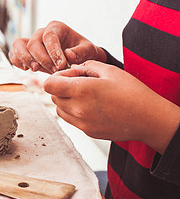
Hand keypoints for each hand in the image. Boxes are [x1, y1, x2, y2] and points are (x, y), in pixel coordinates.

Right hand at [9, 21, 106, 73]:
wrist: (77, 58)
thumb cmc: (82, 52)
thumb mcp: (89, 50)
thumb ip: (81, 52)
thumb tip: (68, 55)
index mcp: (56, 28)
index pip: (49, 36)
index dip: (53, 51)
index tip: (61, 65)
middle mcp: (41, 32)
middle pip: (33, 42)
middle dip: (42, 59)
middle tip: (54, 71)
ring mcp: (31, 41)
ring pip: (18, 45)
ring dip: (25, 59)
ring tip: (35, 69)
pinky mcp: (25, 52)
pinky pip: (14, 53)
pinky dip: (17, 61)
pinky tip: (26, 69)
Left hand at [44, 61, 179, 153]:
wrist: (149, 119)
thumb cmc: (133, 93)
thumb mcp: (110, 71)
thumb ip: (87, 66)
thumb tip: (74, 68)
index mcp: (81, 91)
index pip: (49, 85)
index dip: (56, 78)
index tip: (69, 75)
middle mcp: (78, 109)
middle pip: (53, 97)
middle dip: (61, 88)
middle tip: (80, 83)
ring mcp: (82, 123)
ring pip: (60, 110)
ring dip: (66, 101)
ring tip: (86, 95)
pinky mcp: (88, 132)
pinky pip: (72, 120)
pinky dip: (75, 112)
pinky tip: (92, 106)